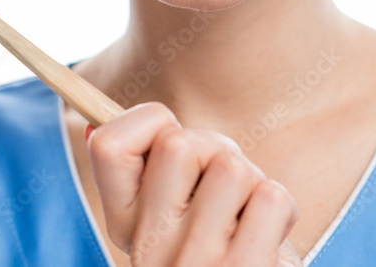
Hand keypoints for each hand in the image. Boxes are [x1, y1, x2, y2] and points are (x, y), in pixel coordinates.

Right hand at [86, 102, 303, 266]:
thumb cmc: (213, 256)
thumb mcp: (168, 222)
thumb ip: (145, 177)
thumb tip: (93, 125)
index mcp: (123, 226)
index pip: (107, 144)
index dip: (146, 122)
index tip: (177, 149)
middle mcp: (150, 246)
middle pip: (179, 143)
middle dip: (215, 149)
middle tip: (224, 188)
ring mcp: (196, 262)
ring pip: (231, 165)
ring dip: (253, 182)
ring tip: (247, 217)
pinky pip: (271, 198)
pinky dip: (282, 211)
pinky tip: (268, 238)